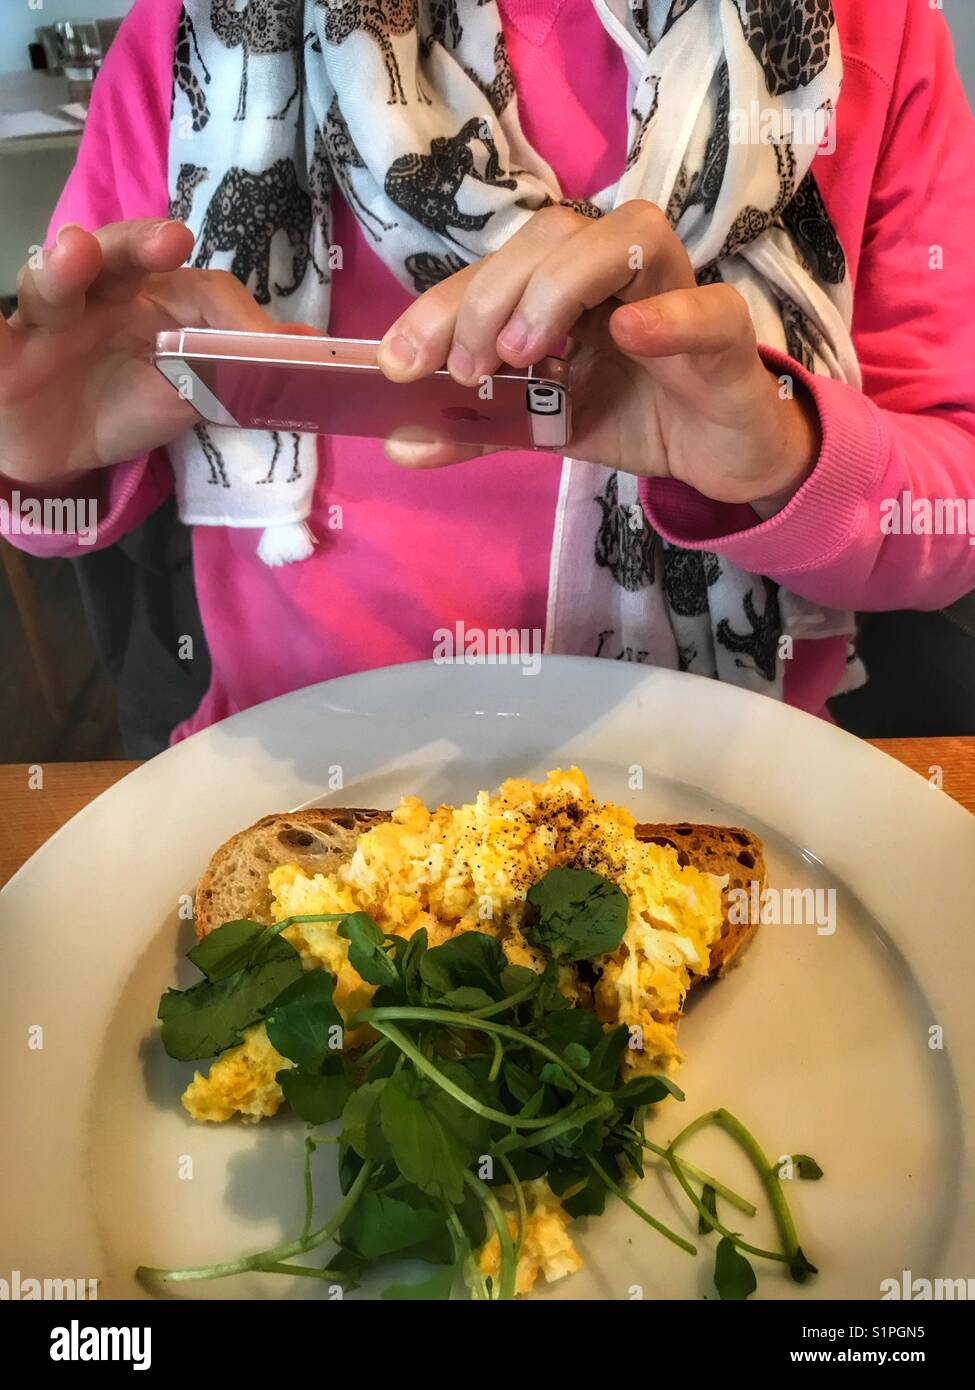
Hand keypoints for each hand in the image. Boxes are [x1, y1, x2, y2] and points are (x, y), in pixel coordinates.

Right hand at [0, 219, 279, 487]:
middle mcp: (98, 297)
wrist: (55, 452)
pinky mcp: (1, 355)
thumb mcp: (185, 396)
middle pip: (116, 259)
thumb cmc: (122, 405)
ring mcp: (45, 322)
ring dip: (61, 266)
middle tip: (169, 241)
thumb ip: (236, 371)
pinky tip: (0, 324)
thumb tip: (310, 352)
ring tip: (70, 254)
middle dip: (140, 245)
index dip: (236, 316)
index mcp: (151, 302)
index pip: (197, 290)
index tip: (273, 347)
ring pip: (50, 284)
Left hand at [376, 200, 819, 508]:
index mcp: (568, 280)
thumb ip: (479, 428)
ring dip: (560, 287)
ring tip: (525, 354)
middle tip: (466, 369)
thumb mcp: (544, 425)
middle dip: (492, 294)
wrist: (721, 455)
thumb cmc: (635, 414)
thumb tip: (399, 445)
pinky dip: (667, 316)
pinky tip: (626, 333)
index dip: (441, 306)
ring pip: (625, 237)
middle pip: (554, 232)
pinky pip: (706, 308)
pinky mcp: (726, 334)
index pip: (498, 266)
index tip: (400, 363)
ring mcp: (677, 291)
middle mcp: (619, 268)